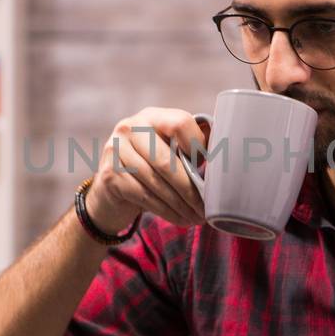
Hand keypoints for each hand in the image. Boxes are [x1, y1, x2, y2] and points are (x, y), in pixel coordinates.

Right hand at [83, 107, 207, 230]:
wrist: (111, 192)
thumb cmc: (151, 169)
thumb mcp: (170, 152)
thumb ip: (190, 150)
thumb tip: (225, 161)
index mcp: (152, 116)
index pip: (180, 123)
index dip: (197, 146)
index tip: (209, 169)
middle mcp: (130, 127)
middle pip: (166, 160)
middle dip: (190, 189)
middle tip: (206, 208)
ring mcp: (115, 149)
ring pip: (155, 182)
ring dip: (180, 205)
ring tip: (197, 218)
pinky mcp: (109, 175)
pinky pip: (144, 196)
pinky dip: (166, 211)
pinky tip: (179, 219)